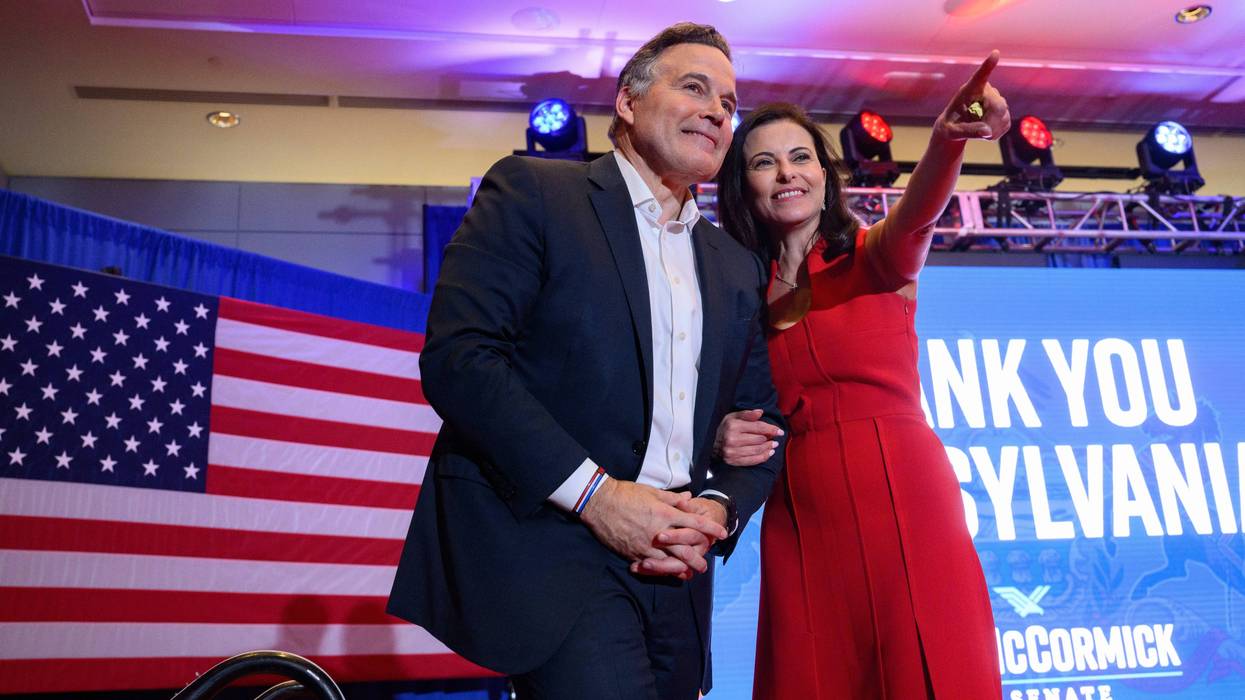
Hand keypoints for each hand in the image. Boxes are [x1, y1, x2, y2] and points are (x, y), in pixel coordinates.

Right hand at [580, 479, 728, 574]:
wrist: (600, 503)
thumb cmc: (626, 494)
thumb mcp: (652, 492)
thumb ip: (672, 499)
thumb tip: (689, 499)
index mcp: (665, 513)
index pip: (695, 523)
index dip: (711, 529)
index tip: (722, 534)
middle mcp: (659, 531)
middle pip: (686, 548)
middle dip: (699, 557)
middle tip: (705, 565)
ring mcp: (647, 544)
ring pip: (671, 561)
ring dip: (683, 568)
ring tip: (690, 573)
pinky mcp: (635, 552)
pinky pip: (653, 566)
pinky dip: (663, 571)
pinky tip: (670, 574)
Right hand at [714, 408, 782, 466]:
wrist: (710, 442)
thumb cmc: (724, 428)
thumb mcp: (733, 416)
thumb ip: (747, 414)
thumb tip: (761, 412)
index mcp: (733, 426)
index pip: (758, 427)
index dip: (771, 429)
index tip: (780, 431)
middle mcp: (732, 439)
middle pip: (759, 440)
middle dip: (770, 439)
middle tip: (775, 438)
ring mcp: (732, 452)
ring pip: (757, 451)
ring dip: (768, 449)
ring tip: (773, 446)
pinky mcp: (733, 461)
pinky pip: (752, 461)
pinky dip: (763, 457)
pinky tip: (768, 454)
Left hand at [933, 50, 1009, 141]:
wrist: (955, 130)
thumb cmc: (948, 128)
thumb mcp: (951, 132)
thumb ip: (966, 131)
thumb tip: (986, 131)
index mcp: (968, 90)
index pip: (979, 76)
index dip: (988, 66)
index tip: (995, 53)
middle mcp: (985, 90)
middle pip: (999, 105)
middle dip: (991, 122)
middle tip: (980, 133)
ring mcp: (996, 100)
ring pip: (1003, 116)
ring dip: (991, 130)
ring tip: (975, 130)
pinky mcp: (1003, 111)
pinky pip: (1005, 124)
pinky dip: (996, 133)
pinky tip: (984, 131)